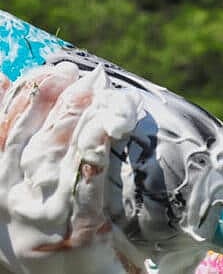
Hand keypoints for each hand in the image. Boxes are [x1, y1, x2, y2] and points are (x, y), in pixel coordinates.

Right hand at [0, 63, 144, 273]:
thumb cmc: (55, 257)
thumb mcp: (25, 211)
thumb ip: (19, 164)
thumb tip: (19, 104)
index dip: (10, 104)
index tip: (23, 74)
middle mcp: (13, 208)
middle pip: (27, 140)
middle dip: (46, 98)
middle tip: (66, 70)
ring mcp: (46, 219)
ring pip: (57, 152)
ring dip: (76, 111)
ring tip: (94, 84)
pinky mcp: (81, 230)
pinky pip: (88, 178)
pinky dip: (96, 143)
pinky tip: (109, 121)